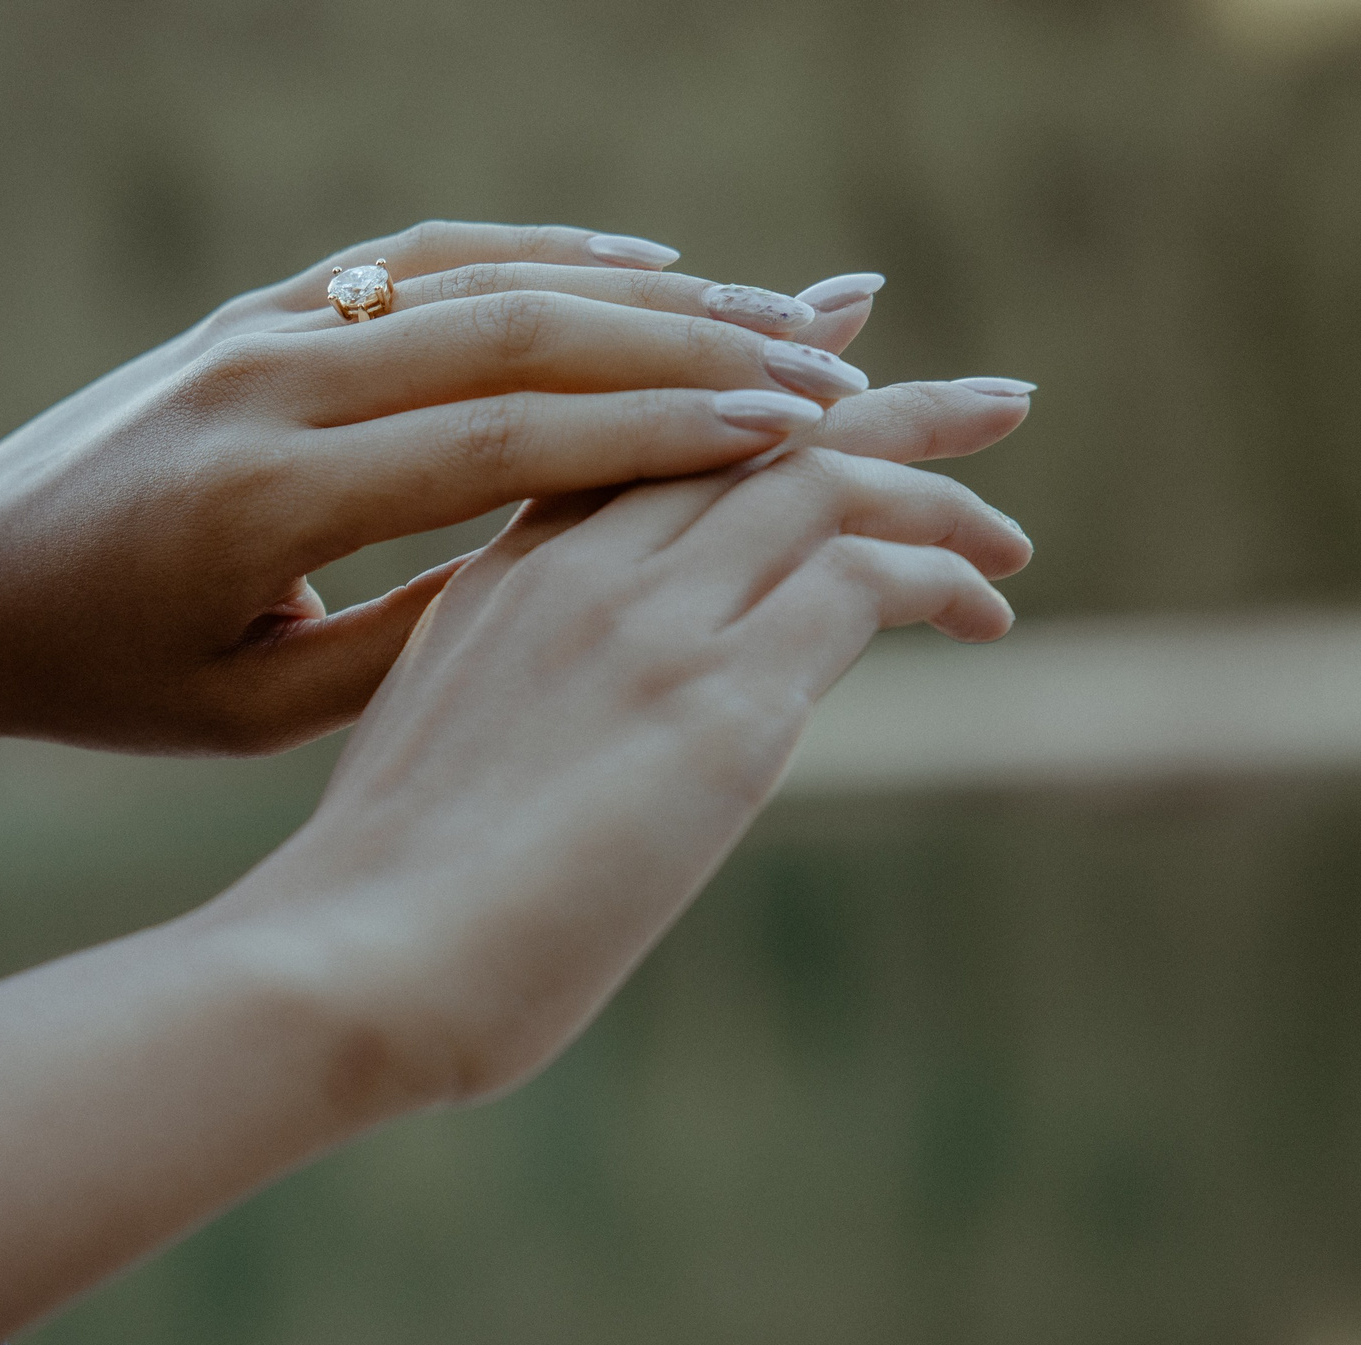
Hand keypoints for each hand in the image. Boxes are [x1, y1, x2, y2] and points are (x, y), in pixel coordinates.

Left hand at [0, 222, 899, 864]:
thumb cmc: (101, 680)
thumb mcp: (253, 707)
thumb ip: (402, 637)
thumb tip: (557, 580)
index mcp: (269, 495)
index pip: (505, 438)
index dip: (661, 431)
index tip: (798, 433)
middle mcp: (272, 376)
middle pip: (522, 330)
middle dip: (697, 347)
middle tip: (841, 367)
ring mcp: (264, 325)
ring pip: (488, 279)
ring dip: (646, 296)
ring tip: (788, 318)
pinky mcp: (261, 308)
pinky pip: (425, 262)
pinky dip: (546, 260)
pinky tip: (646, 274)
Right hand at [216, 440, 1033, 1114]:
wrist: (352, 964)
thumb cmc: (380, 915)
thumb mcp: (444, 770)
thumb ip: (525, 722)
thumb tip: (596, 763)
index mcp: (497, 581)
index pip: (647, 440)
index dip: (751, 395)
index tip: (833, 362)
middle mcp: (574, 571)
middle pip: (752, 432)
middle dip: (883, 406)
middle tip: (989, 403)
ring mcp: (644, 623)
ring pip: (822, 479)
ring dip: (937, 492)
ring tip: (1007, 536)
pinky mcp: (716, 702)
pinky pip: (861, 580)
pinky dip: (940, 576)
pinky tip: (983, 610)